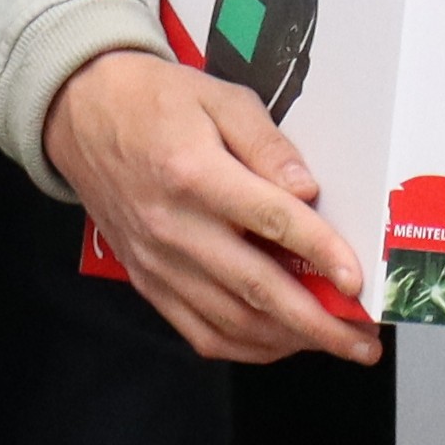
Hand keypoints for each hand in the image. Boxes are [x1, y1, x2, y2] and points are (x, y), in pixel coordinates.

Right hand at [45, 48, 379, 365]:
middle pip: (256, 288)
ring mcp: (158, 261)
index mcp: (194, 174)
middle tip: (362, 341)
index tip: (355, 280)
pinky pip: (199, 331)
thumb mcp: (220, 98)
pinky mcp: (148, 280)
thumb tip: (307, 191)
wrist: (81, 114)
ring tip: (335, 343)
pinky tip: (282, 342)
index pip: (271, 221)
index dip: (319, 253)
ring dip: (290, 341)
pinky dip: (246, 346)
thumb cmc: (154, 103)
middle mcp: (174, 227)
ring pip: (231, 320)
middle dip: (318, 323)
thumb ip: (269, 145)